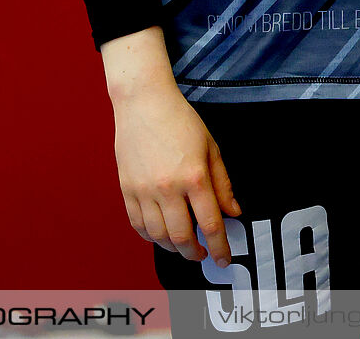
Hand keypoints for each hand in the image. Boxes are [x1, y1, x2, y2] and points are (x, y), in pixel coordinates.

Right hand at [111, 82, 239, 264]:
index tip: (223, 259)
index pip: (210, 225)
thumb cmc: (179, 119)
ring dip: (173, 247)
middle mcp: (168, 187)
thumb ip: (223, 184)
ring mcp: (144, 189)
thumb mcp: (210, 147)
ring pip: (158, 236)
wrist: (143, 101)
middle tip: (202, 253)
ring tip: (182, 244)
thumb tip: (232, 212)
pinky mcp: (127, 188)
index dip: (220, 248)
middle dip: (195, 253)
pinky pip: (137, 224)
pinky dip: (150, 236)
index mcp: (194, 177)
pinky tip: (160, 233)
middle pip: (182, 237)